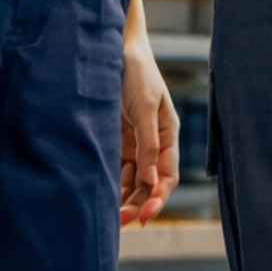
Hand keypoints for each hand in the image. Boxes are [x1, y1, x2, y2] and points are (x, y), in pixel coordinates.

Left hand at [120, 20, 178, 226]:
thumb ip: (149, 144)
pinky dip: (113, 186)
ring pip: (134, 181)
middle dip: (139, 203)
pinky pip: (117, 171)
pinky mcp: (116, 141)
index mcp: (168, 132)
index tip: (144, 216)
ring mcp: (134, 142)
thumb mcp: (144, 106)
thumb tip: (152, 181)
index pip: (168, 175)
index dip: (158, 198)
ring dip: (125, 199)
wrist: (112, 48)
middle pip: (151, 183)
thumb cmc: (135, 71)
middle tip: (121, 221)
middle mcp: (153, 142)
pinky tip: (103, 197)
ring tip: (111, 216)